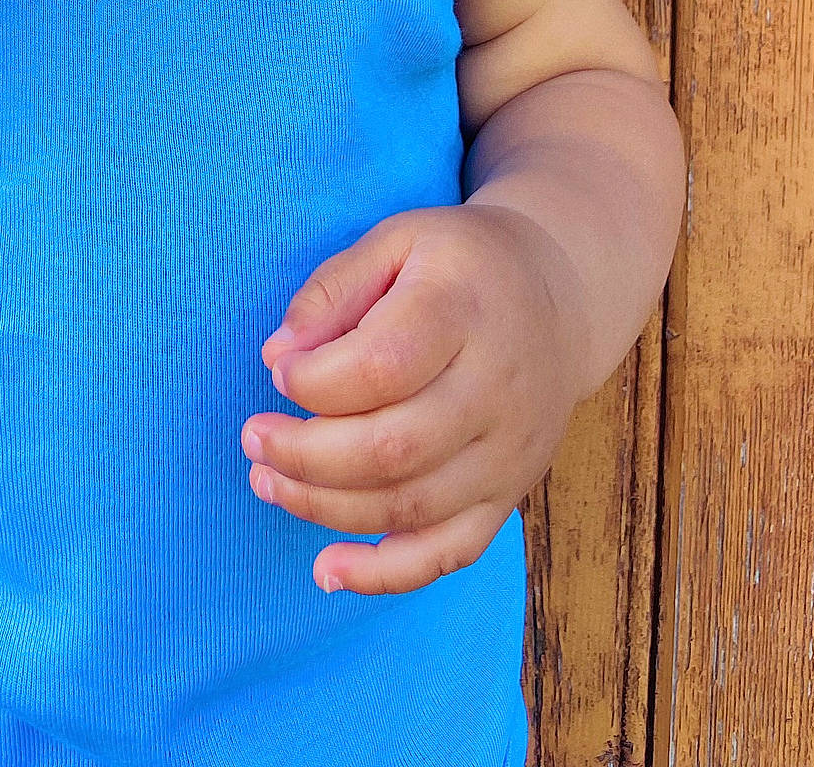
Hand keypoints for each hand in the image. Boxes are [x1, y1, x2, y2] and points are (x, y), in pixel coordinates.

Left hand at [241, 203, 588, 594]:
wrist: (559, 297)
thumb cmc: (458, 265)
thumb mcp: (396, 239)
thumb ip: (332, 289)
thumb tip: (277, 355)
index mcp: (463, 311)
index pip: (382, 365)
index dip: (315, 381)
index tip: (279, 370)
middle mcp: (495, 389)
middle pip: (393, 448)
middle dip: (305, 454)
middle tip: (254, 438)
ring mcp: (507, 452)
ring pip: (411, 506)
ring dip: (325, 508)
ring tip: (267, 481)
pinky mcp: (509, 494)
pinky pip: (450, 552)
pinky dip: (385, 574)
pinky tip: (327, 569)